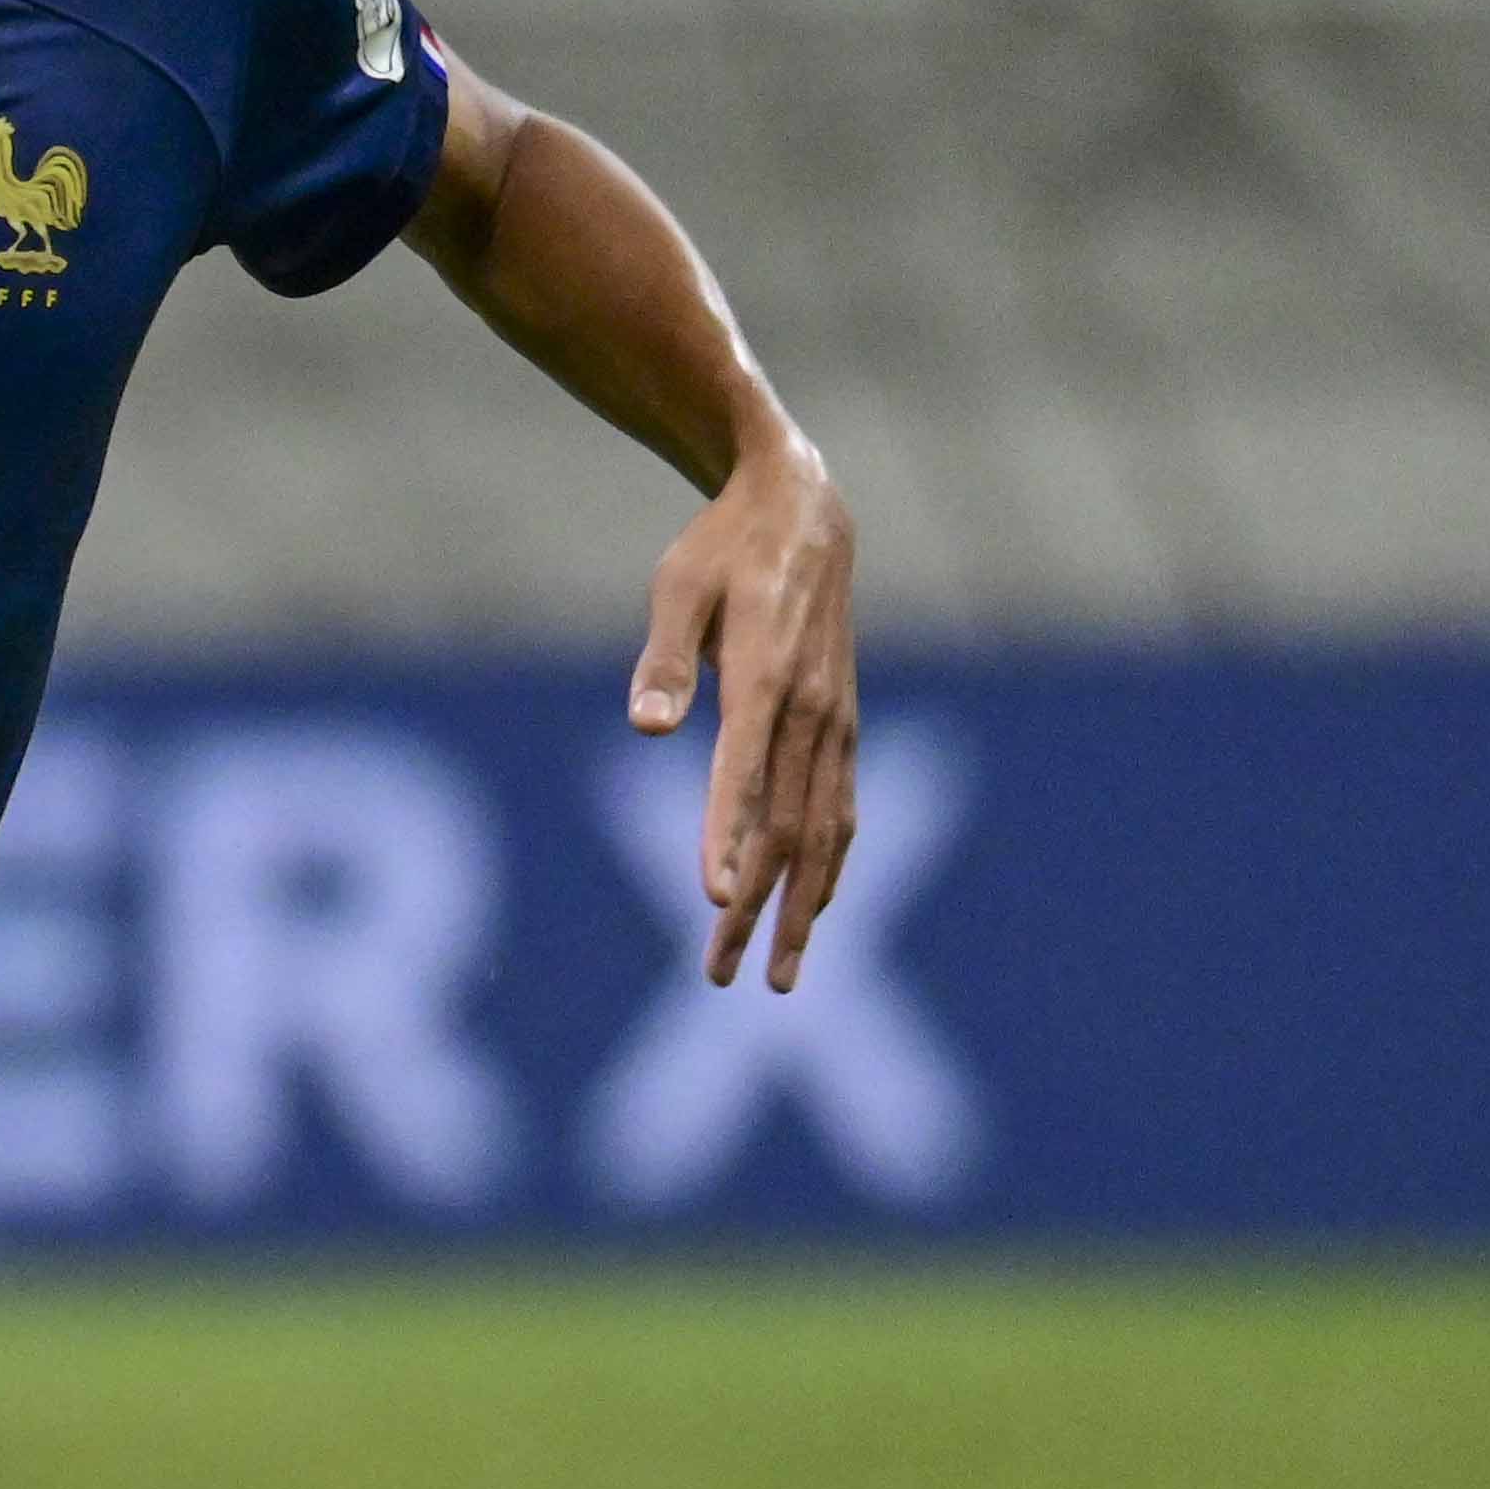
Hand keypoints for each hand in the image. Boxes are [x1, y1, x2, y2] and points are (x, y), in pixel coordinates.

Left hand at [630, 445, 859, 985]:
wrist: (804, 511)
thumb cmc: (722, 548)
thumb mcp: (677, 586)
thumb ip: (665, 659)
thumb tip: (646, 725)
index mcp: (767, 678)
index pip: (744, 773)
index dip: (727, 837)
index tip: (714, 899)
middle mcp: (811, 711)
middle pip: (785, 827)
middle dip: (755, 908)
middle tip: (720, 977)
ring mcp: (836, 723)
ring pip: (823, 834)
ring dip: (802, 909)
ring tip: (778, 976)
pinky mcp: (843, 725)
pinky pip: (842, 810)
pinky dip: (830, 868)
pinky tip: (814, 911)